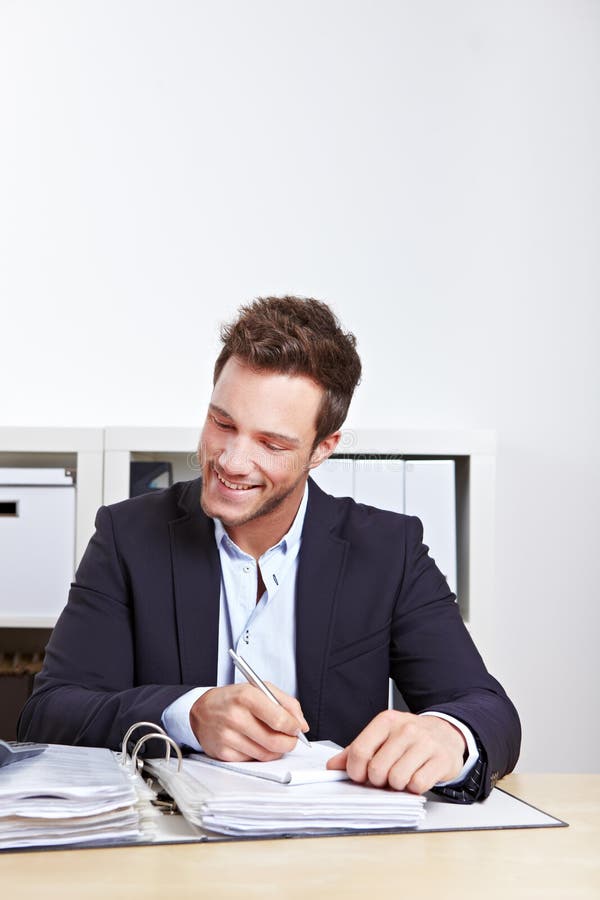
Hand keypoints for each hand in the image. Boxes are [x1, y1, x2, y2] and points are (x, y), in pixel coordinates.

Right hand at [190, 683, 308, 761]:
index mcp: (246, 696)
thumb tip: (302, 725)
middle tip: (291, 739)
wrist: (202, 710)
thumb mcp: (259, 688)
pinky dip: (260, 754)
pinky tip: (256, 743)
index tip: (297, 728)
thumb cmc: (233, 699)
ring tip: (275, 739)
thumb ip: (285, 702)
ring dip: (277, 750)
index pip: (279, 719)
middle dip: (290, 743)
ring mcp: (228, 737)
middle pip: (275, 741)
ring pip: (266, 754)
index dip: (293, 727)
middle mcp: (235, 717)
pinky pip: (253, 760)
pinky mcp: (223, 753)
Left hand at [326, 710, 465, 793]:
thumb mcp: (382, 738)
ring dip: (397, 785)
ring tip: (402, 776)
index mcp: (386, 721)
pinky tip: (417, 777)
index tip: (360, 776)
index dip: (355, 771)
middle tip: (385, 777)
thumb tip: (332, 767)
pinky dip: (414, 788)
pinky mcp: (441, 759)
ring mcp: (425, 743)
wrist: (446, 734)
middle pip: (377, 769)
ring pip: (397, 779)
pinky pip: (418, 785)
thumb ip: (356, 751)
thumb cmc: (409, 739)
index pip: (360, 751)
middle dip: (378, 781)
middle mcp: (406, 729)